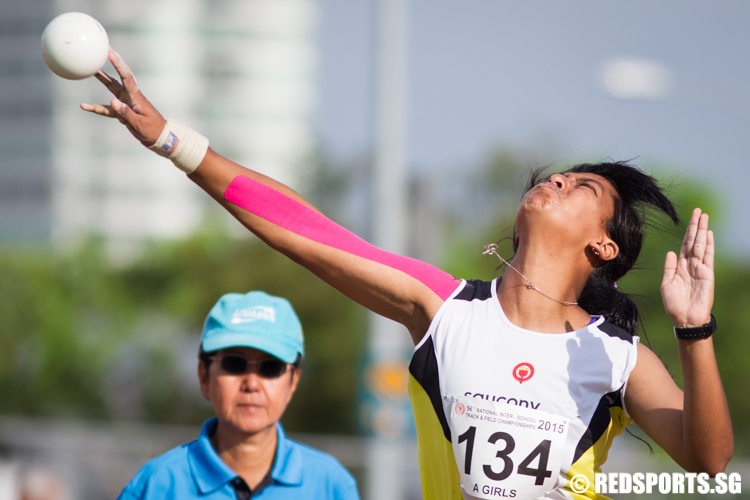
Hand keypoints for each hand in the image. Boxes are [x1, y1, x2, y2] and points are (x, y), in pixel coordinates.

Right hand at [80, 48, 165, 146]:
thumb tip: (113, 102)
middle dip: (113, 62)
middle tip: (104, 48)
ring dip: (101, 78)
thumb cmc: (152, 130)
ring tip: (90, 68)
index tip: (110, 52)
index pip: (126, 77)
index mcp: (136, 96)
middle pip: (119, 76)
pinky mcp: (122, 112)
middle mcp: (130, 96)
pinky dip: (96, 107)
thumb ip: (126, 112)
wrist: (159, 138)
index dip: (118, 64)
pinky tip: (84, 106)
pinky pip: (106, 108)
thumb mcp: (139, 123)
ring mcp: (125, 103)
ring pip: (111, 88)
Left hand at [661, 208, 713, 327]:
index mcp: (680, 266)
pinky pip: (707, 257)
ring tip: (704, 217)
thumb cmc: (674, 304)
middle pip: (694, 241)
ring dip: (702, 231)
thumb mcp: (666, 284)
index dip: (687, 231)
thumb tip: (671, 252)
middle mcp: (691, 265)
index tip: (691, 218)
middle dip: (696, 226)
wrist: (684, 319)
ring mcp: (700, 269)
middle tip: (698, 211)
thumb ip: (669, 268)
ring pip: (701, 245)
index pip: (684, 244)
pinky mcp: (707, 275)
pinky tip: (709, 235)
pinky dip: (708, 245)